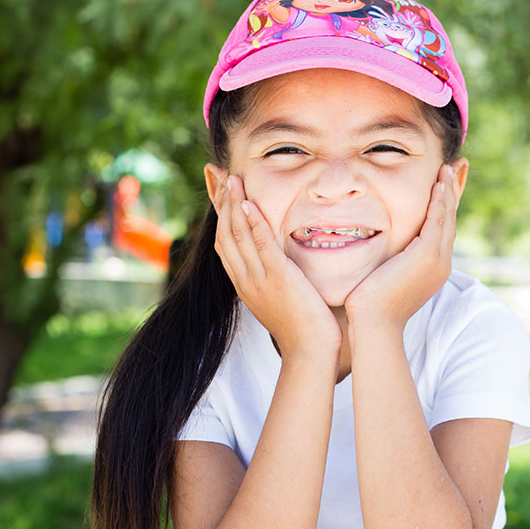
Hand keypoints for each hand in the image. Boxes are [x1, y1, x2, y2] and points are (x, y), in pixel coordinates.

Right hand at [210, 167, 341, 360]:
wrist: (310, 352)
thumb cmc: (304, 329)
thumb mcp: (282, 300)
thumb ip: (276, 280)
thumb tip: (281, 265)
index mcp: (245, 284)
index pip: (225, 244)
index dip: (221, 216)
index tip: (220, 192)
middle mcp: (246, 280)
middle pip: (225, 235)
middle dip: (221, 203)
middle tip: (219, 175)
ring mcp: (259, 279)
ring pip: (238, 236)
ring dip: (234, 205)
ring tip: (232, 179)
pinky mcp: (278, 279)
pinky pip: (261, 246)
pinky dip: (253, 223)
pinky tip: (250, 203)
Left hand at [345, 164, 457, 330]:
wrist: (374, 322)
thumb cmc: (372, 306)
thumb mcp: (387, 277)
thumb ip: (392, 261)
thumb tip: (383, 251)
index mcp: (433, 269)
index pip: (441, 230)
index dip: (444, 206)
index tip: (444, 185)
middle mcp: (441, 264)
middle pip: (450, 220)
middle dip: (453, 193)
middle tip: (456, 167)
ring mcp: (437, 260)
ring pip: (446, 218)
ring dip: (447, 191)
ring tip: (447, 169)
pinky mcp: (427, 256)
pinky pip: (437, 222)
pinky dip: (439, 202)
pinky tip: (438, 185)